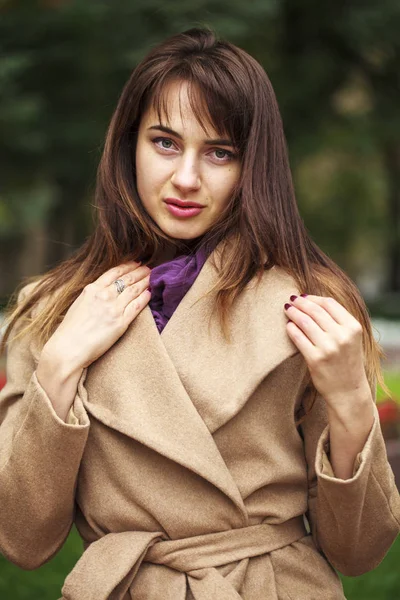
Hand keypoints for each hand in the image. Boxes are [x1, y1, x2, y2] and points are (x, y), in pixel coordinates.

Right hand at [42, 261, 150, 370]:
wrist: (68, 348)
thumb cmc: (70, 330)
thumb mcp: (79, 303)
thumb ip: (92, 295)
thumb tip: (102, 289)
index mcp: (92, 289)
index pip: (114, 272)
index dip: (128, 266)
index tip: (136, 262)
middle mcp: (104, 295)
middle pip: (127, 279)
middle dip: (140, 272)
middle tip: (149, 268)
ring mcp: (113, 308)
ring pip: (134, 290)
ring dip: (145, 282)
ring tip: (152, 277)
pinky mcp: (121, 323)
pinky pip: (136, 306)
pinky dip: (145, 298)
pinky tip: (149, 293)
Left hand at [283, 294, 371, 411]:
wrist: (348, 391)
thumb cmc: (347, 361)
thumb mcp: (351, 338)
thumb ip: (338, 321)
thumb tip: (313, 301)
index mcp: (353, 327)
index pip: (329, 304)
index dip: (314, 298)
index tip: (304, 296)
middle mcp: (342, 336)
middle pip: (315, 311)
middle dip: (301, 303)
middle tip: (291, 300)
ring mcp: (328, 348)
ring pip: (305, 322)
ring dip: (293, 313)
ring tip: (287, 309)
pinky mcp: (315, 359)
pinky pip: (298, 338)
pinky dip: (291, 329)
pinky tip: (288, 326)